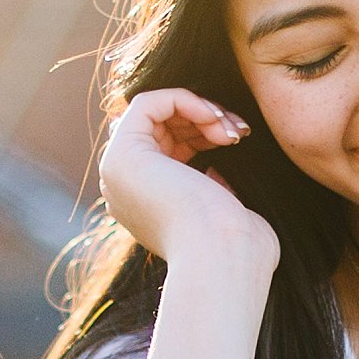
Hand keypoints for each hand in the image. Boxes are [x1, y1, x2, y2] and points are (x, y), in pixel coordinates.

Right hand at [99, 87, 277, 276]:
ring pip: (155, 112)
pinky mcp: (123, 155)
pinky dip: (185, 99)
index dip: (204, 131)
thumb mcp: (226, 211)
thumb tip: (213, 173)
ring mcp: (119, 172)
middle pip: (161, 127)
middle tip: (238, 131)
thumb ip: (213, 191)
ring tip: (232, 131)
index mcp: (148, 205)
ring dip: (200, 109)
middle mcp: (127, 189)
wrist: (224, 259)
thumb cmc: (237, 247)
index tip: (238, 137)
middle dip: (204, 118)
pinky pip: (148, 102)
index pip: (169, 146)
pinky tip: (213, 117)